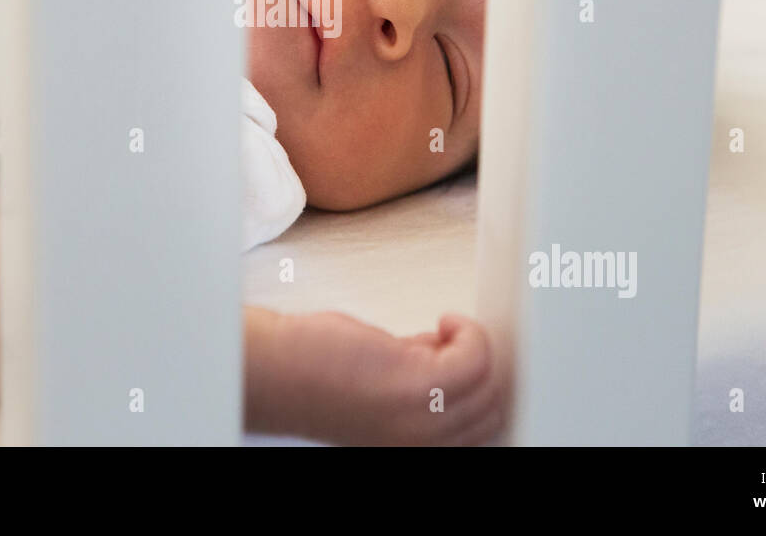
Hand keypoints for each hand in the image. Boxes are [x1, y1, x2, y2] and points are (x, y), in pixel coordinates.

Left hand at [284, 310, 507, 445]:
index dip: (479, 388)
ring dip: (475, 345)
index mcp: (414, 445)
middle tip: (458, 341)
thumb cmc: (308, 376)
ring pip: (489, 382)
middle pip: (490, 407)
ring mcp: (422, 417)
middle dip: (483, 366)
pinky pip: (476, 356)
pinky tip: (444, 321)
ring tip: (446, 329)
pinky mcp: (418, 383)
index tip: (471, 360)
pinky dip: (467, 330)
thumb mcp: (379, 391)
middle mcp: (422, 440)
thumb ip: (415, 382)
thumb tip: (441, 353)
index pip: (479, 429)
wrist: (274, 370)